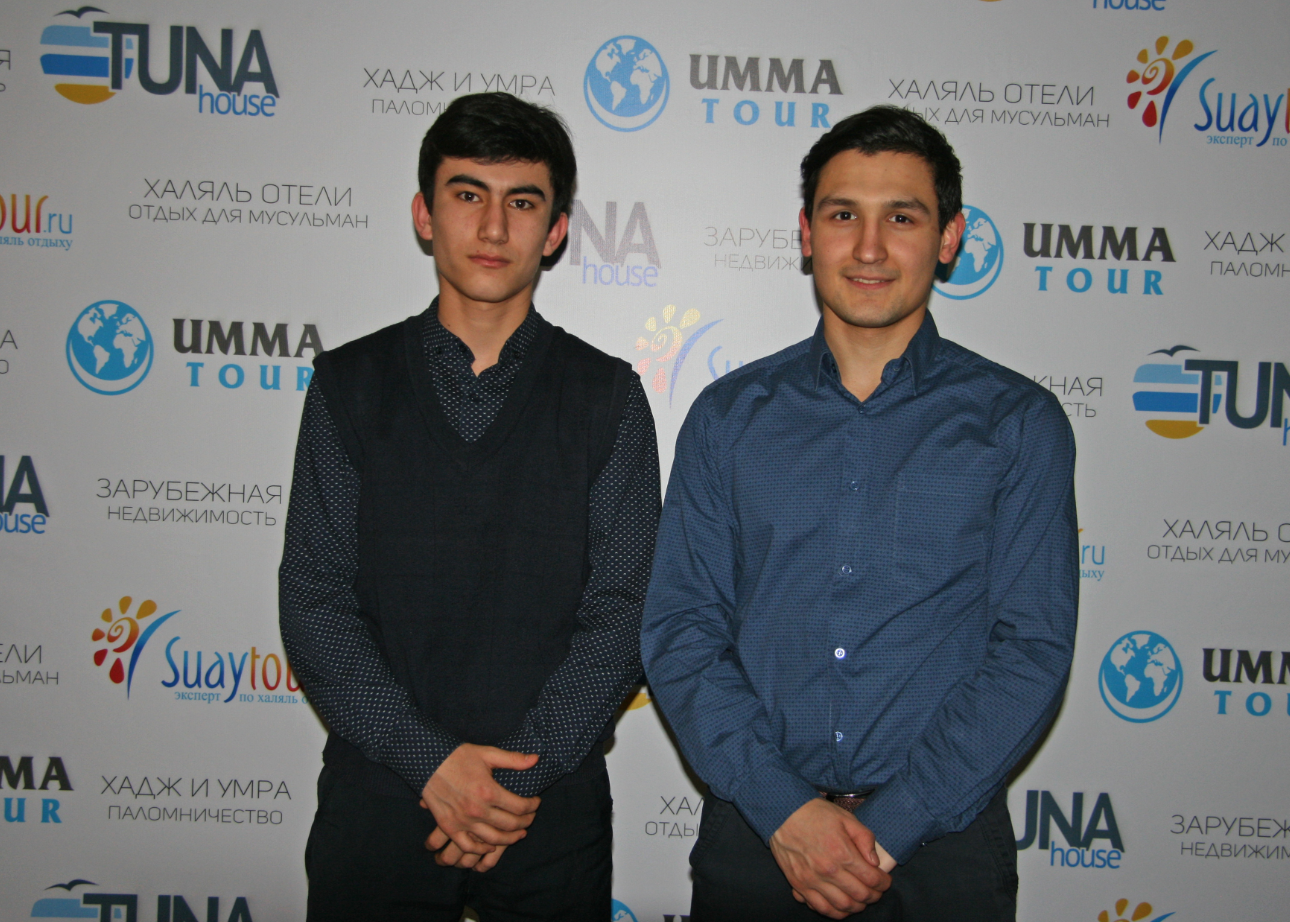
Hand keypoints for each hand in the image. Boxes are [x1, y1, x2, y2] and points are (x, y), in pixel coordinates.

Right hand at [419, 743, 539, 865]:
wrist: (428, 761)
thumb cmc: (459, 756)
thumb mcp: (487, 753)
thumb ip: (513, 759)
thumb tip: (536, 759)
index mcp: (488, 791)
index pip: (520, 807)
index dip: (532, 806)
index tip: (535, 802)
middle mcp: (477, 810)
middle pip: (510, 825)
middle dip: (526, 822)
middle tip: (530, 818)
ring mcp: (463, 821)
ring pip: (493, 839)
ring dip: (510, 839)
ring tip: (519, 833)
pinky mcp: (450, 827)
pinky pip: (468, 846)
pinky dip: (482, 850)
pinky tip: (491, 845)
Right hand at [769, 799, 891, 918]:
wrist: (783, 813)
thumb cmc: (815, 813)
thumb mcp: (846, 818)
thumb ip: (865, 839)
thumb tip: (875, 861)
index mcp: (842, 853)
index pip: (872, 879)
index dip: (883, 883)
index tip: (885, 881)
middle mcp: (828, 871)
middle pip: (860, 896)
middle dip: (874, 896)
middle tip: (876, 891)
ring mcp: (812, 881)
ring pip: (843, 906)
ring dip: (857, 906)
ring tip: (861, 899)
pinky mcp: (799, 885)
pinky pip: (821, 908)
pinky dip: (836, 912)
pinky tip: (842, 905)